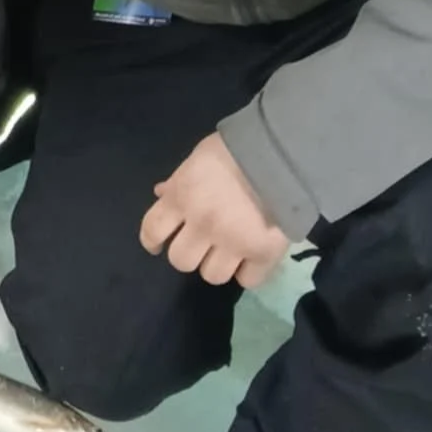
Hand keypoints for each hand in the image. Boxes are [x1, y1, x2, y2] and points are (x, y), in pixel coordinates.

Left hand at [139, 133, 289, 287]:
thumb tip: (161, 195)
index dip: (151, 241)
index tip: (156, 246)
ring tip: (227, 252)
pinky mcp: (263, 253)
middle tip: (200, 244)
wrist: (280, 154)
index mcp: (181, 198)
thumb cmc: (232, 150)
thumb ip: (177, 182)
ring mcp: (233, 242)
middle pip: (181, 261)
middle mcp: (202, 225)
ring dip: (216, 265)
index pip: (152, 231)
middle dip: (188, 253)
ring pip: (212, 275)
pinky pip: (247, 281)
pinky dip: (247, 272)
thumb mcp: (195, 160)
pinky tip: (249, 258)